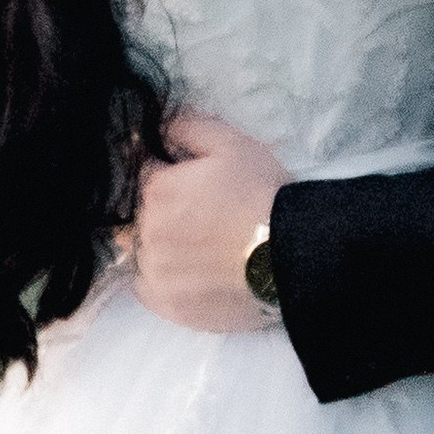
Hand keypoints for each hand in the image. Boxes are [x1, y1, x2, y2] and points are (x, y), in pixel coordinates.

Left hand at [125, 111, 288, 333]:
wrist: (290, 257)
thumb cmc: (262, 195)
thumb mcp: (232, 144)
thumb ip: (188, 127)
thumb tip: (160, 127)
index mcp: (157, 189)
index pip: (146, 174)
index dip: (170, 175)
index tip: (194, 185)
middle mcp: (146, 231)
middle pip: (142, 215)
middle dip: (165, 211)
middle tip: (203, 217)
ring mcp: (154, 272)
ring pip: (143, 251)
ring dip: (161, 246)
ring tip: (200, 248)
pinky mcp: (166, 306)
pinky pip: (149, 288)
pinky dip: (163, 279)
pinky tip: (191, 273)